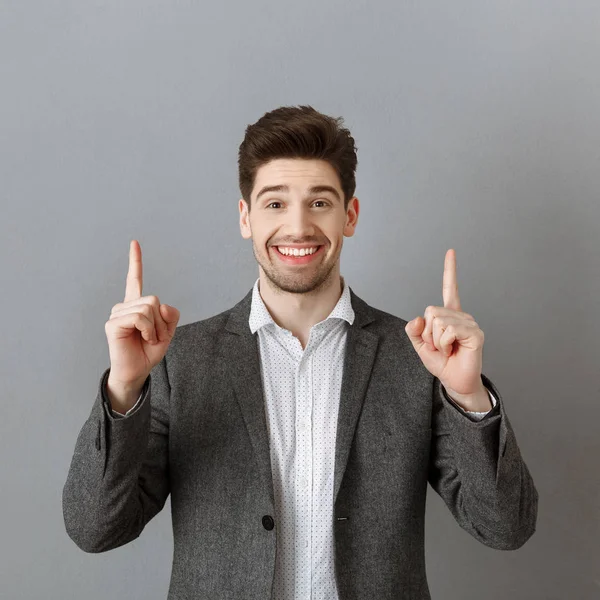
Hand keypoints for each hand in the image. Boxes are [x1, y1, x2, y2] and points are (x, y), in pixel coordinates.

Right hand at [105, 240, 179, 390]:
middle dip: (161, 321)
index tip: (134, 243)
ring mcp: (117, 314)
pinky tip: (143, 339)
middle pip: (154, 299)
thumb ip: (170, 316)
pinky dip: (149, 330)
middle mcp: (124, 306)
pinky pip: (140, 317)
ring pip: (148, 308)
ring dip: (155, 327)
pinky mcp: (113, 323)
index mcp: (136, 305)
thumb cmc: (148, 351)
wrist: (137, 371)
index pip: (134, 279)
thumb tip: (161, 305)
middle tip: (154, 336)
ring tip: (147, 339)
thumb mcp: (167, 332)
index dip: (135, 261)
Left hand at [404, 249, 487, 408]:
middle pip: (431, 311)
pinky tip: (453, 349)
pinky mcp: (475, 333)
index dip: (450, 270)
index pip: (450, 288)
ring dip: (436, 340)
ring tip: (447, 349)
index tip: (451, 251)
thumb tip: (417, 318)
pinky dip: (444, 343)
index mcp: (448, 315)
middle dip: (427, 333)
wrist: (454, 381)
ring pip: (438, 321)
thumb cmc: (442, 363)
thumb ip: (414, 331)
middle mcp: (461, 316)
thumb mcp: (420, 346)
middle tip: (439, 346)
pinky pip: (448, 330)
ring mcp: (469, 323)